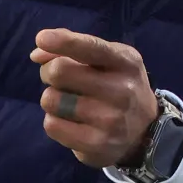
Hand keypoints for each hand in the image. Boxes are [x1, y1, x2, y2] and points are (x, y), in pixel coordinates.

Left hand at [31, 28, 157, 167]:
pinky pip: (52, 125)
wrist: (145, 131)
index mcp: (125, 62)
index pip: (91, 48)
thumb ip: (75, 48)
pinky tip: (70, 121)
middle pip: (60, 71)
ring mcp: (110, 120)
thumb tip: (37, 54)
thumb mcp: (108, 59)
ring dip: (51, 98)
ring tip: (67, 102)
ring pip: (51, 100)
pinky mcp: (97, 144)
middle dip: (48, 71)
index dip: (64, 42)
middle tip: (57, 78)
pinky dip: (54, 121)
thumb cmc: (117, 85)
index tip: (42, 38)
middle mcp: (121, 90)